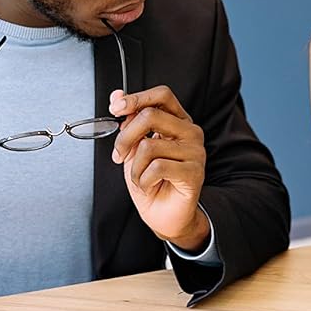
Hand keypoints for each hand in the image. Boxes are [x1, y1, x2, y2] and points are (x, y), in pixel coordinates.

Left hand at [109, 86, 208, 249]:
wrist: (164, 215)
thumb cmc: (152, 182)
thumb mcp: (133, 148)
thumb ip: (128, 121)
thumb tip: (116, 95)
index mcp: (178, 122)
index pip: (162, 95)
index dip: (136, 98)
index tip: (115, 108)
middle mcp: (191, 132)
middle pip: (150, 116)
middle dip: (125, 137)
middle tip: (119, 155)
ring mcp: (195, 152)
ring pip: (148, 146)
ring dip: (135, 167)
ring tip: (142, 178)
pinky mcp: (194, 172)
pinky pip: (157, 167)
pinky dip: (144, 180)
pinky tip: (150, 186)